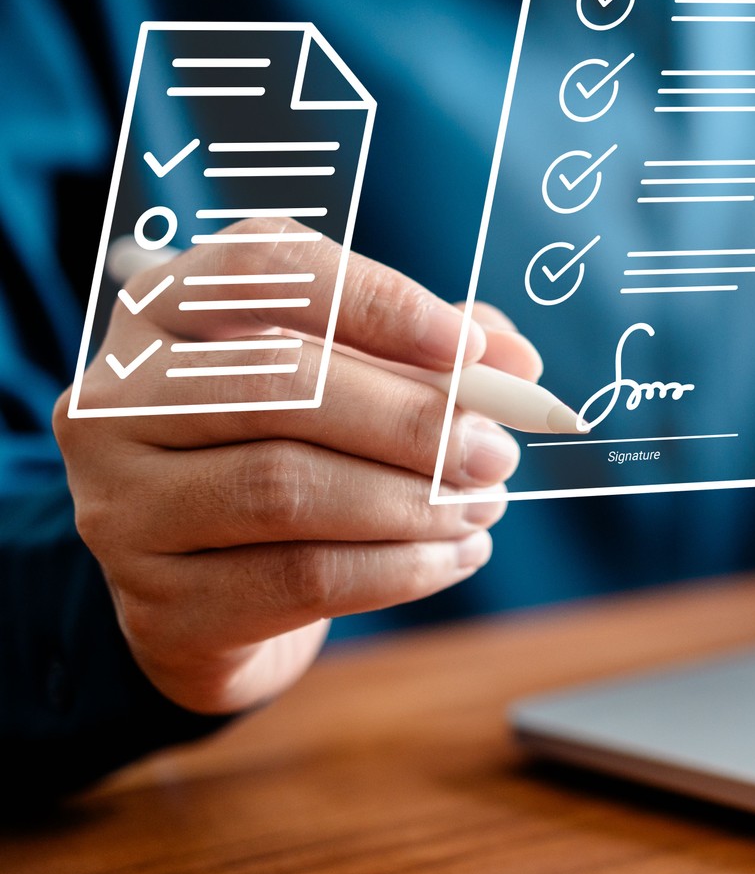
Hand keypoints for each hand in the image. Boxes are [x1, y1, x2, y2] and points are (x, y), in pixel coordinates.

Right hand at [52, 219, 538, 714]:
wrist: (215, 593)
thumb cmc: (293, 449)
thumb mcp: (354, 378)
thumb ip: (433, 354)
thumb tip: (517, 362)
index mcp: (165, 306)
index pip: (264, 270)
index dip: (377, 301)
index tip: (469, 348)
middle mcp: (119, 397)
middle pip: (279, 385)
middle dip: (412, 419)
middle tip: (498, 450)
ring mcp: (122, 505)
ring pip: (284, 487)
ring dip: (412, 500)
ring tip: (485, 506)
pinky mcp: (157, 602)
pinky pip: (297, 579)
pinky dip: (397, 568)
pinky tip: (455, 557)